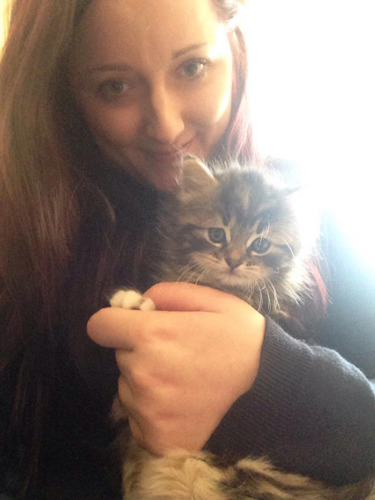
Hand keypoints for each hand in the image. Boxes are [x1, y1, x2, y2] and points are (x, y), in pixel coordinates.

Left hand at [87, 282, 264, 454]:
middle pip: (118, 354)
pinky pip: (135, 415)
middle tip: (175, 353)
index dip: (115, 322)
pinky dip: (152, 409)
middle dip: (138, 349)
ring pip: (127, 385)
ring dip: (144, 380)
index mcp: (152, 334)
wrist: (267, 383)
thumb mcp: (209, 299)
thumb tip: (137, 303)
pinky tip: (180, 403)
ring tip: (181, 379)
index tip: (133, 326)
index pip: (99, 325)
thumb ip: (166, 293)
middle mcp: (142, 372)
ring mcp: (147, 409)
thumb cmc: (238, 336)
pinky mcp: (155, 436)